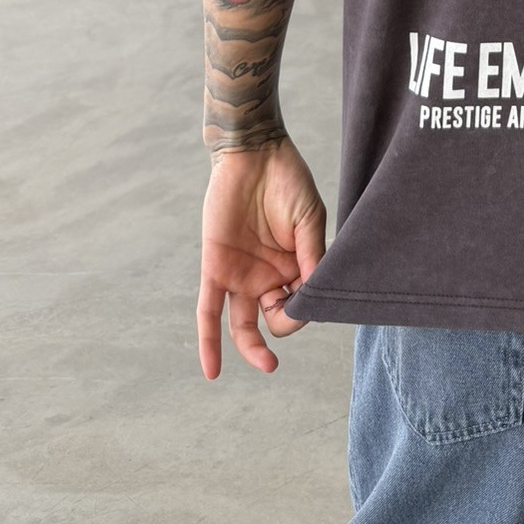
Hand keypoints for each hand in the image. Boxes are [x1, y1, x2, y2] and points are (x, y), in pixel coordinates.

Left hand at [198, 136, 325, 378]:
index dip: (306, 310)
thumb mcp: (309, 219)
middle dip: (283, 327)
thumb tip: (315, 298)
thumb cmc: (288, 181)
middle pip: (274, 321)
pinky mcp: (215, 268)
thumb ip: (312, 257)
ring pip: (242, 325)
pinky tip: (211, 370)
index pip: (300, 306)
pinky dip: (208, 341)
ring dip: (252, 348)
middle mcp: (268, 277)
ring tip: (266, 363)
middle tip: (289, 308)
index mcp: (294, 268)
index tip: (311, 296)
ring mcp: (241, 275)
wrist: (254, 152)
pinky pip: (209, 311)